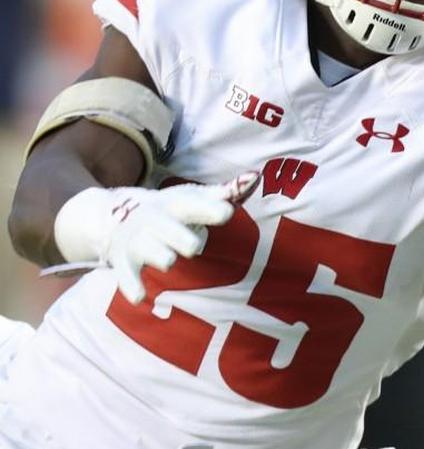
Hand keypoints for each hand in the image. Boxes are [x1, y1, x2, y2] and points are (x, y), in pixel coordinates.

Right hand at [53, 173, 260, 302]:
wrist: (115, 215)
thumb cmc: (171, 209)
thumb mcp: (195, 198)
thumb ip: (227, 192)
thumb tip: (257, 176)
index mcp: (178, 205)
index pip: (197, 207)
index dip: (213, 210)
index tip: (227, 212)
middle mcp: (158, 221)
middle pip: (176, 234)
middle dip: (186, 240)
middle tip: (193, 247)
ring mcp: (140, 242)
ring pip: (159, 256)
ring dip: (165, 258)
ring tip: (168, 259)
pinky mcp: (125, 261)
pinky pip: (128, 276)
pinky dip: (133, 287)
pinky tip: (141, 297)